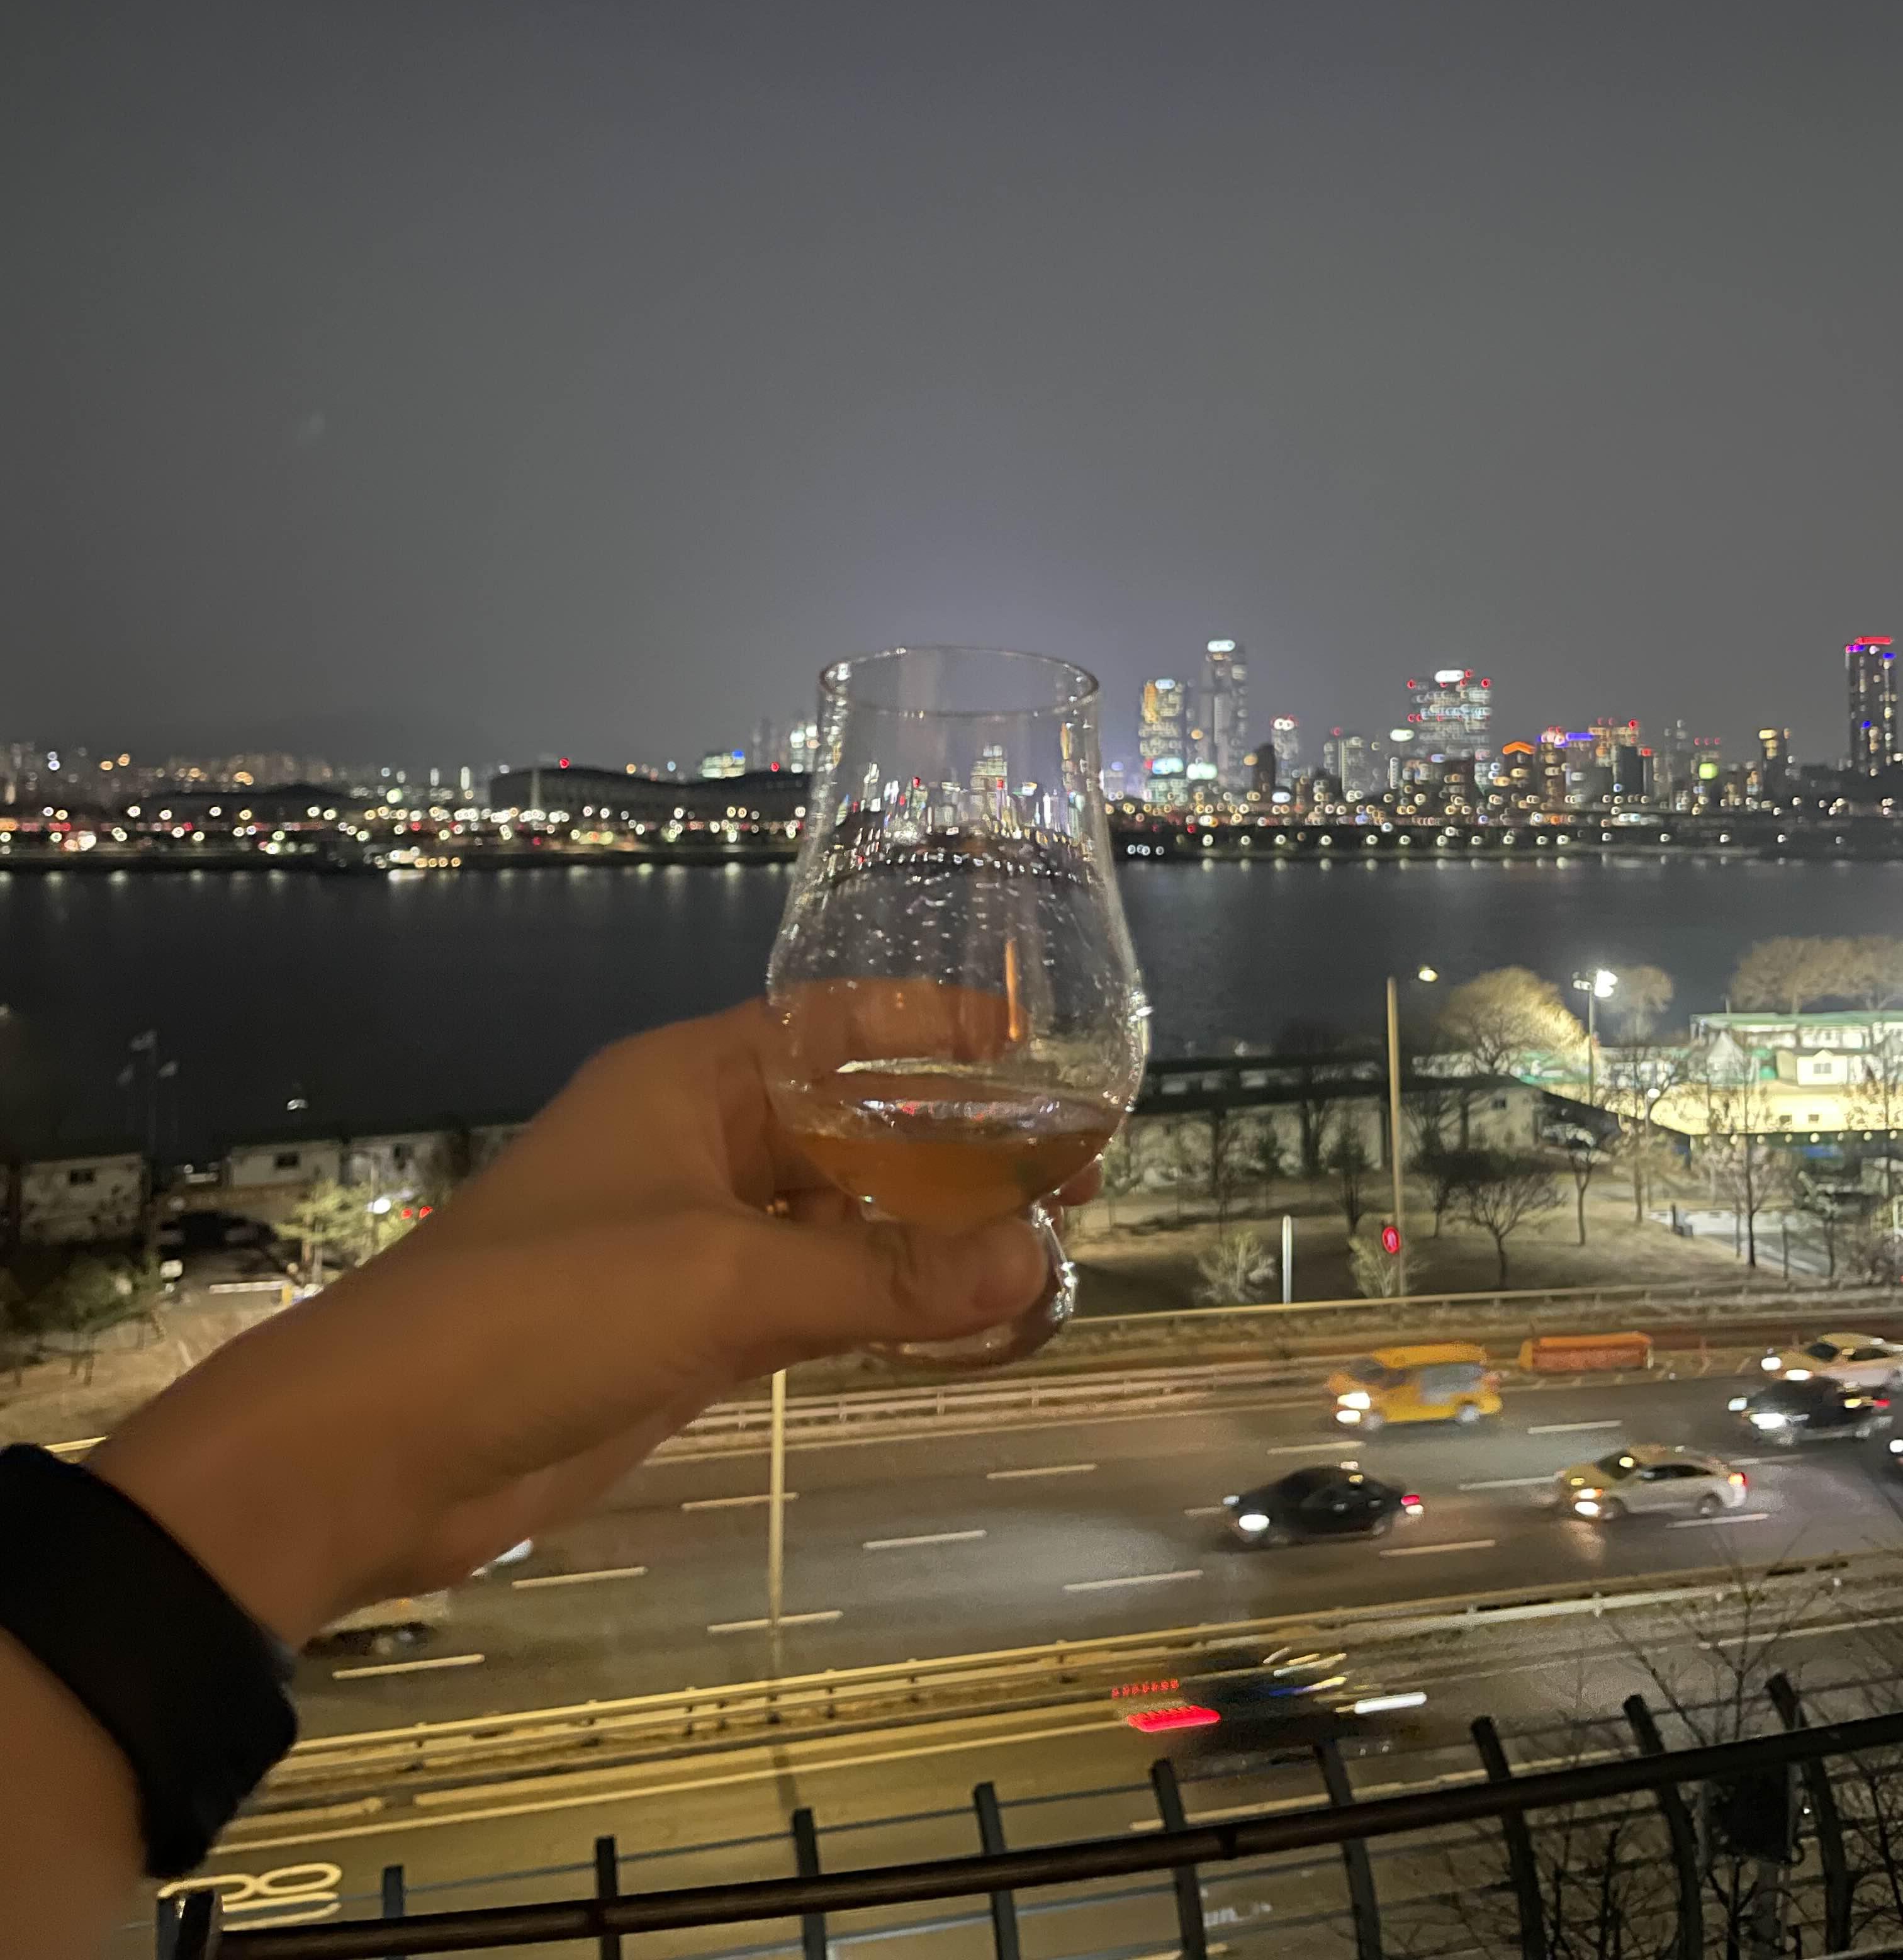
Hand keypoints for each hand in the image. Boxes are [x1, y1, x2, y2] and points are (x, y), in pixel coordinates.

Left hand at [92, 999, 1062, 1644]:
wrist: (382, 1449)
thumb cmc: (543, 1312)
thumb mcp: (724, 1279)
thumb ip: (881, 1273)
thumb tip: (1037, 1257)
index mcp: (690, 1080)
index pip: (833, 1024)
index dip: (930, 1025)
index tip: (1032, 1043)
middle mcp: (696, 1142)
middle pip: (847, 1125)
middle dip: (955, 1145)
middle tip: (1078, 1171)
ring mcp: (689, 1241)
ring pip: (835, 1219)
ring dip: (927, 1234)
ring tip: (1045, 1242)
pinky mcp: (684, 1332)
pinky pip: (808, 1298)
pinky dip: (879, 1306)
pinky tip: (961, 1319)